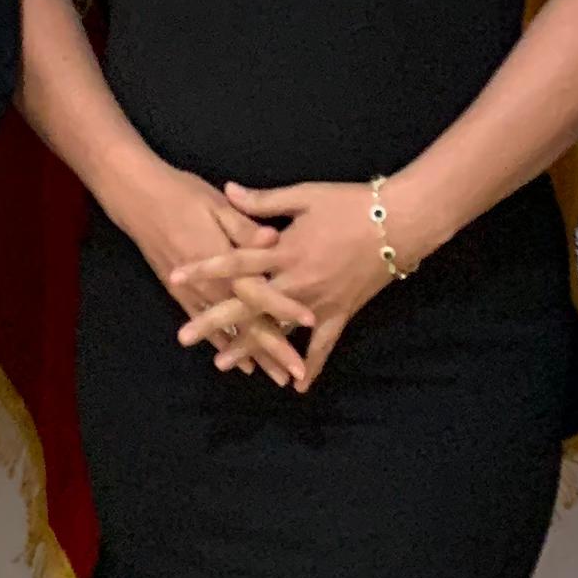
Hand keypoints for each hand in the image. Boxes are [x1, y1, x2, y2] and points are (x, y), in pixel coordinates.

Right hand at [115, 166, 291, 384]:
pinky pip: (208, 330)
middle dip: (273, 347)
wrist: (138, 199)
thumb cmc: (182, 196)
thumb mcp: (217, 204)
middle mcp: (211, 285)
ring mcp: (195, 294)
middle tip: (295, 372)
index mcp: (225, 259)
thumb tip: (274, 239)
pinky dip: (225, 346)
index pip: (261, 290)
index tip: (311, 322)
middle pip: (247, 321)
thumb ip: (245, 227)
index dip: (285, 305)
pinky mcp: (181, 297)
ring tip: (276, 377)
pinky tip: (241, 364)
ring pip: (229, 332)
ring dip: (253, 355)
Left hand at [192, 175, 417, 389]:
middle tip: (183, 335)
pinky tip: (296, 387)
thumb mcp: (305, 196)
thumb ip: (263, 201)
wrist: (401, 222)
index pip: (236, 260)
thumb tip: (227, 190)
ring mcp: (319, 302)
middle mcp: (297, 280)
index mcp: (285, 249)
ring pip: (277, 330)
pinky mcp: (340, 313)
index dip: (205, 267)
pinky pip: (323, 346)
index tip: (175, 275)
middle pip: (248, 303)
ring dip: (250, 346)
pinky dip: (312, 366)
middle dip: (214, 320)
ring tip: (220, 363)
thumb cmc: (351, 203)